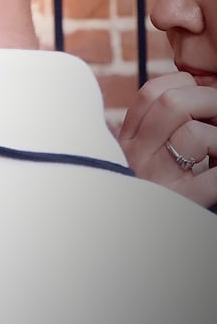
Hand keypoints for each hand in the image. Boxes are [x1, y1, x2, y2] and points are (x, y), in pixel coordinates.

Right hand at [117, 71, 216, 207]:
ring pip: (196, 134)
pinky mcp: (181, 203)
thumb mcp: (142, 159)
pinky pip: (216, 178)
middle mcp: (137, 155)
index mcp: (128, 141)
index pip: (150, 93)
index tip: (199, 98)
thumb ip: (156, 130)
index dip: (183, 86)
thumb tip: (195, 94)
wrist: (116, 237)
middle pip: (172, 103)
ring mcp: (158, 179)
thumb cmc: (148, 194)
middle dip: (209, 100)